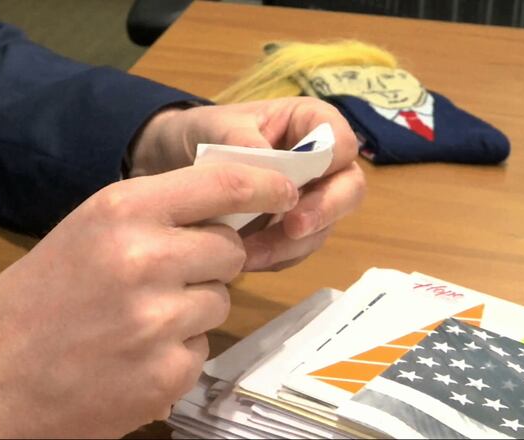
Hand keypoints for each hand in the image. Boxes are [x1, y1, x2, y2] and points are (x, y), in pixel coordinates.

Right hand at [0, 163, 297, 437]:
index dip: (265, 185)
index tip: (285, 191)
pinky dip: (177, 353)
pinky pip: (202, 350)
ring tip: (137, 321)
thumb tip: (226, 207)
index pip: (223, 184)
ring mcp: (158, 323)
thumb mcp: (87, 231)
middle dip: (210, 262)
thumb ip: (153, 215)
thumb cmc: (34, 299)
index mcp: (121, 211)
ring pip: (220, 302)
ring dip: (192, 310)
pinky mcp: (166, 376)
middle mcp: (146, 260)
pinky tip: (133, 355)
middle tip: (166, 276)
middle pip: (230, 250)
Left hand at [134, 97, 365, 270]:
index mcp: (310, 124)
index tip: (298, 184)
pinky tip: (245, 260)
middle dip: (323, 212)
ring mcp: (309, 199)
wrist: (175, 161)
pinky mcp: (290, 230)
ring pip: (323, 228)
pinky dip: (275, 258)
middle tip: (293, 227)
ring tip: (251, 253)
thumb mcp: (218, 126)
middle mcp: (320, 163)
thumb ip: (243, 140)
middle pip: (348, 190)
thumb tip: (265, 163)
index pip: (341, 142)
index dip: (330, 163)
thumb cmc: (205, 132)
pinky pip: (296, 250)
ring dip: (291, 244)